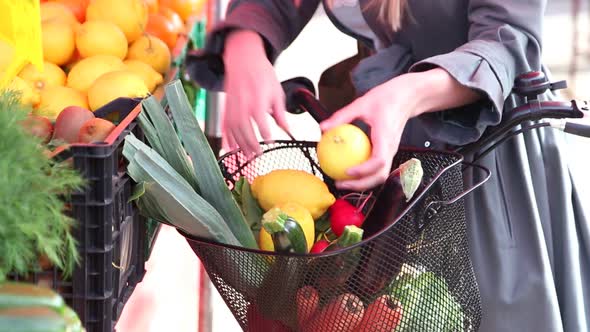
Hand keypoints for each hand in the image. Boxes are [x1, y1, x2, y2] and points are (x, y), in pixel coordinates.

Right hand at [222, 30, 289, 155]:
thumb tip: (288, 130)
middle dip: (250, 143)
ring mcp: (232, 105)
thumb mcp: (276, 90)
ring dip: (239, 144)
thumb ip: (280, 113)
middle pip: (244, 127)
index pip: (260, 119)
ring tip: (247, 156)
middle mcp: (242, 102)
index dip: (265, 133)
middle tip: (258, 155)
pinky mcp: (226, 107)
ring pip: (233, 129)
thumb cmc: (261, 73)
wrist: (243, 58)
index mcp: (257, 97)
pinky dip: (226, 138)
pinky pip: (225, 125)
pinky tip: (230, 149)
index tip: (271, 142)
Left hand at [320, 75, 419, 190]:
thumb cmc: (387, 99)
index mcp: (386, 137)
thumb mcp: (361, 103)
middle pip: (380, 175)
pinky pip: (378, 168)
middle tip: (340, 183)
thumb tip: (323, 127)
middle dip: (361, 185)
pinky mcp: (388, 152)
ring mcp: (391, 152)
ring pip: (380, 175)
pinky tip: (349, 171)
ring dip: (363, 183)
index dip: (364, 170)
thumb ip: (342, 116)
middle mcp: (391, 148)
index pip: (379, 160)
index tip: (347, 171)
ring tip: (343, 182)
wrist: (407, 97)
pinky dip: (365, 174)